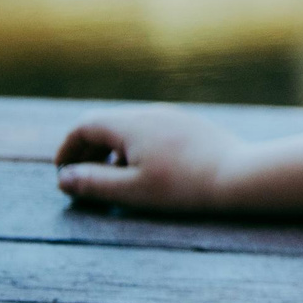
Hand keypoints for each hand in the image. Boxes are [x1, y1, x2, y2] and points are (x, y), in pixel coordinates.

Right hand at [55, 105, 244, 212]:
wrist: (240, 175)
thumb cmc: (183, 186)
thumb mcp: (131, 190)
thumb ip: (93, 183)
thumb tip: (63, 178)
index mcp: (132, 123)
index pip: (86, 125)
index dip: (68, 148)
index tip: (63, 173)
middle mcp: (152, 112)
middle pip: (107, 123)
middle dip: (89, 150)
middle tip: (84, 179)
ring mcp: (174, 117)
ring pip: (131, 127)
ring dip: (113, 150)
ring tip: (113, 180)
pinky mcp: (192, 126)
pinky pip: (153, 131)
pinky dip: (137, 148)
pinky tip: (146, 173)